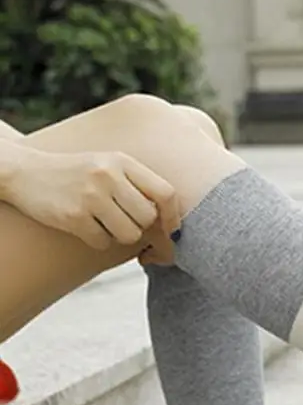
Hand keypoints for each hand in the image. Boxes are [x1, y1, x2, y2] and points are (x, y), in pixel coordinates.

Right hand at [3, 148, 180, 250]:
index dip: (173, 217)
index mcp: (123, 161)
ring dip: (119, 236)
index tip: (170, 229)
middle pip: (148, 218)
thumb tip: (174, 222)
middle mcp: (108, 175)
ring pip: (129, 234)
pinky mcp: (73, 216)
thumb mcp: (109, 166)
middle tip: (123, 221)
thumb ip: (139, 184)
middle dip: (139, 227)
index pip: (166, 193)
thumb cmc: (79, 174)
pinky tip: (84, 226)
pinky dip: (97, 241)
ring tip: (103, 222)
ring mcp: (90, 195)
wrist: (25, 172)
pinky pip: (103, 242)